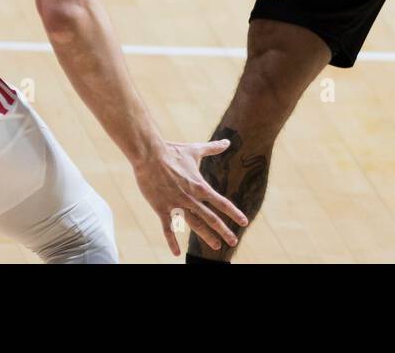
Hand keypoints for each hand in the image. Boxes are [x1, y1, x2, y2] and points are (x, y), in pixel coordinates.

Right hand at [132, 138, 248, 256]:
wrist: (150, 155)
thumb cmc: (172, 151)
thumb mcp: (195, 150)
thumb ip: (213, 148)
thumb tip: (227, 141)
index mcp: (200, 186)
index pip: (222, 202)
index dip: (234, 212)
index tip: (244, 222)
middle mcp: (191, 198)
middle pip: (211, 218)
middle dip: (224, 230)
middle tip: (234, 241)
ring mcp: (177, 204)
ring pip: (194, 224)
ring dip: (206, 236)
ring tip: (216, 247)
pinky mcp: (161, 208)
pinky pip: (168, 228)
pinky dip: (172, 241)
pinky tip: (176, 253)